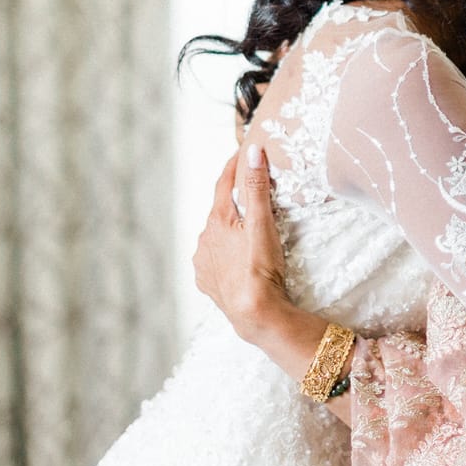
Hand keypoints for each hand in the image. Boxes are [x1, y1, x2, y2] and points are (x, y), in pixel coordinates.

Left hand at [192, 144, 290, 343]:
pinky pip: (212, 259)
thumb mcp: (263, 223)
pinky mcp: (206, 280)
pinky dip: (223, 253)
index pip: (223, 184)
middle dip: (233, 201)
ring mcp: (203, 261)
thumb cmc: (260, 268)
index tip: (242, 154)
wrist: (254, 312)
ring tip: (245, 233)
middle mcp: (204, 238)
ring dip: (227, 230)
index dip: (233, 167)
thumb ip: (257, 187)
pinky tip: (235, 259)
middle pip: (220, 211)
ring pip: (214, 236)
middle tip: (250, 196)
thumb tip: (252, 153)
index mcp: (217, 221)